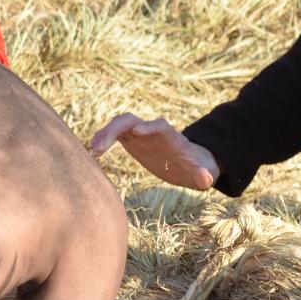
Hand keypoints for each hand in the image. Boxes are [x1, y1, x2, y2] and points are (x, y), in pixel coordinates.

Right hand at [89, 114, 219, 190]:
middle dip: (117, 129)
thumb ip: (204, 175)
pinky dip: (105, 138)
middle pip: (133, 120)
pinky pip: (116, 133)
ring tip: (94, 148)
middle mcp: (154, 131)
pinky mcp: (132, 140)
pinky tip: (94, 150)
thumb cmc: (198, 169)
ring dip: (106, 132)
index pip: (160, 126)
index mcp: (172, 138)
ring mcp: (142, 134)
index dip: (149, 127)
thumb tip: (206, 179)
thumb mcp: (203, 174)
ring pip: (121, 124)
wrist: (189, 163)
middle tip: (100, 146)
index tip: (136, 131)